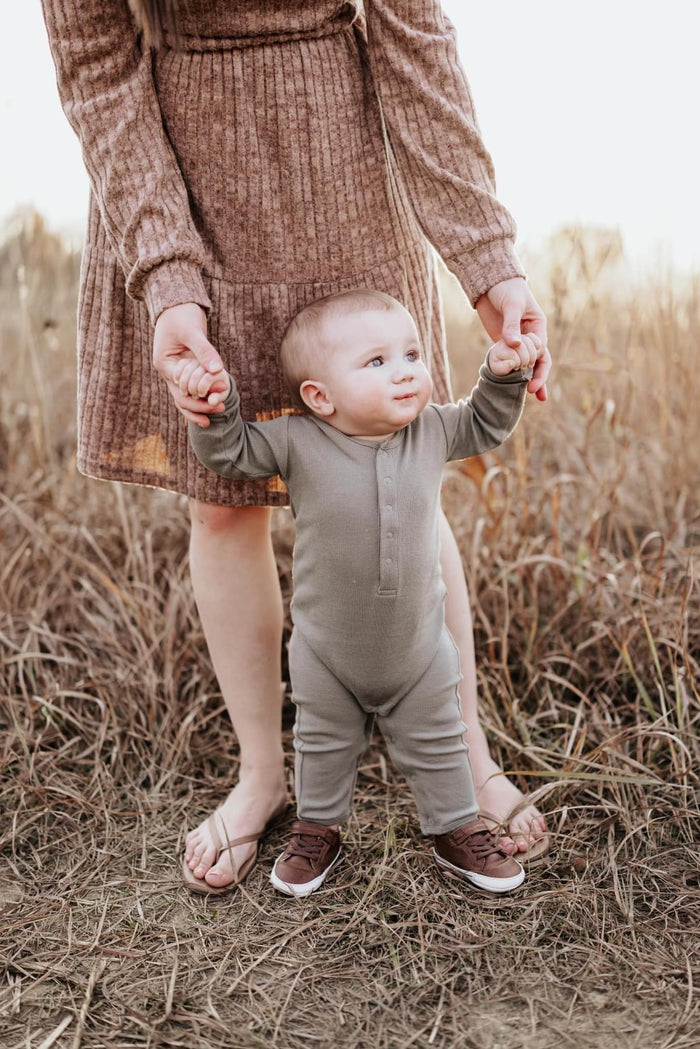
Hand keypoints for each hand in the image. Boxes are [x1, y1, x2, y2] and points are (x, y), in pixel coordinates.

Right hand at [152, 302, 229, 426]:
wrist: (177, 303)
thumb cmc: (181, 313)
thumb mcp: (192, 332)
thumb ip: (204, 351)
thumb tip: (218, 371)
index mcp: (165, 365)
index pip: (181, 389)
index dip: (200, 396)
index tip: (220, 397)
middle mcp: (169, 372)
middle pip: (182, 398)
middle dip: (201, 406)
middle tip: (221, 409)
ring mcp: (177, 371)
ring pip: (187, 396)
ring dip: (201, 405)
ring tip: (219, 410)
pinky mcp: (187, 368)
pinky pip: (193, 387)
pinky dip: (202, 396)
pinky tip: (213, 406)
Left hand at [475, 277, 550, 400]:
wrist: (489, 282)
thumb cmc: (505, 288)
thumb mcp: (511, 304)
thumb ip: (512, 324)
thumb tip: (514, 344)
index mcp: (538, 326)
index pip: (542, 350)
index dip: (538, 365)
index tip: (530, 375)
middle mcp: (530, 336)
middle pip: (538, 360)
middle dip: (539, 377)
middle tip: (535, 393)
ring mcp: (517, 341)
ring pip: (526, 364)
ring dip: (529, 379)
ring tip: (533, 396)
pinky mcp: (503, 343)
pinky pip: (510, 360)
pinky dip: (512, 373)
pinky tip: (509, 386)